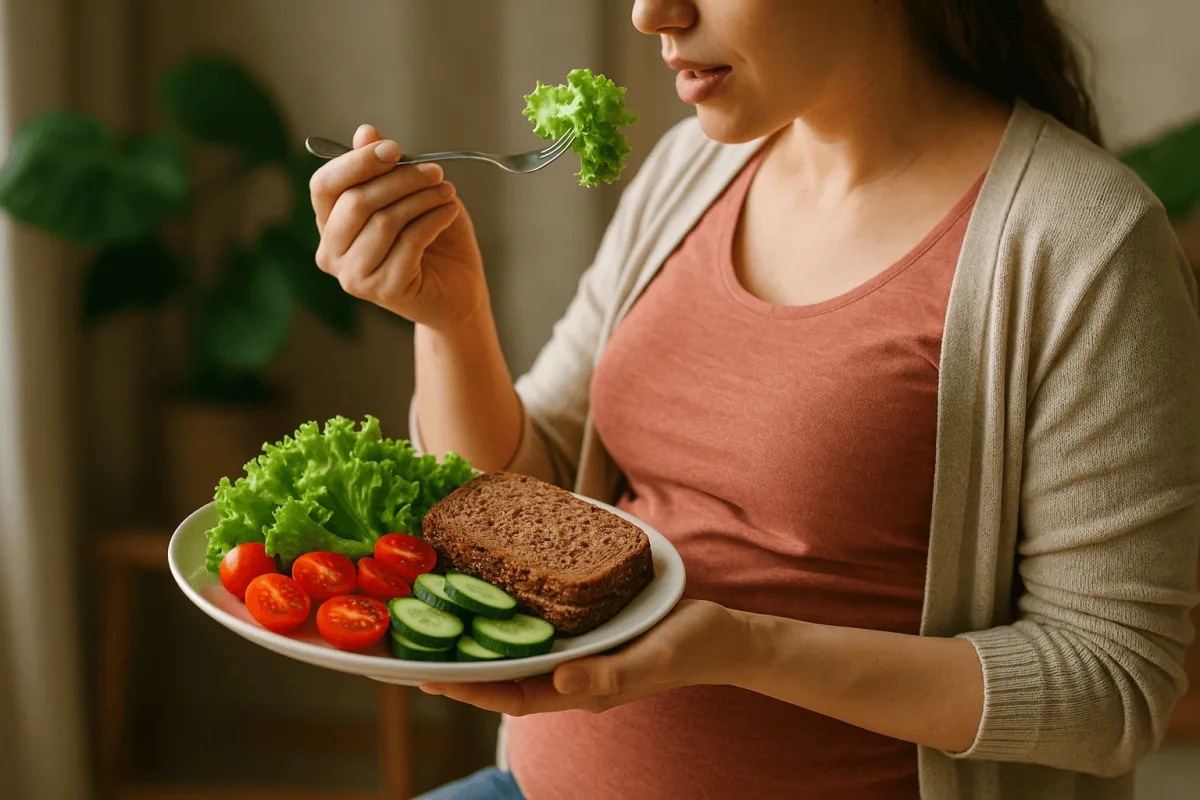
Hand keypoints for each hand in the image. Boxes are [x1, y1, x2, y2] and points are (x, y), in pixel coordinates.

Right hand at [309, 124, 488, 330]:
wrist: (458, 291)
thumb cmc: (431, 240)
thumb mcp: (408, 195)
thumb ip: (383, 168)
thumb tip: (365, 132)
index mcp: (329, 225)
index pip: (325, 185)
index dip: (357, 162)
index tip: (395, 148)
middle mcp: (331, 253)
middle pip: (356, 201)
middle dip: (400, 179)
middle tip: (435, 171)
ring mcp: (354, 277)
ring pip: (384, 221)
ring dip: (422, 199)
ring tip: (447, 192)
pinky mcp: (384, 290)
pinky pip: (409, 242)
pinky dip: (433, 220)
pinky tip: (450, 212)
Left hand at [419, 599, 747, 714]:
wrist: (722, 634)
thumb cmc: (690, 647)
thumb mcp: (653, 657)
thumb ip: (609, 675)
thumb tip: (559, 682)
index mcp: (581, 689)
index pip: (512, 694)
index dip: (470, 687)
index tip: (429, 676)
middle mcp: (571, 673)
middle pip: (505, 673)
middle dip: (461, 664)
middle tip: (415, 646)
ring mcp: (578, 653)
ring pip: (519, 648)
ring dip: (481, 637)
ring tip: (442, 616)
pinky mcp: (586, 630)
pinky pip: (540, 625)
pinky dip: (513, 613)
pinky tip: (497, 590)